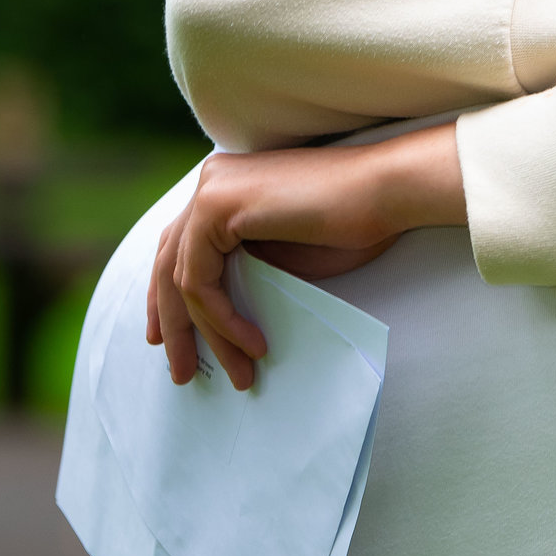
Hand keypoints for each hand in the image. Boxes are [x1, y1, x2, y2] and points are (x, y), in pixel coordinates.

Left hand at [141, 125, 463, 389]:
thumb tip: (221, 317)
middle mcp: (211, 181)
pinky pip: (199, 280)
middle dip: (174, 324)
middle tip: (183, 371)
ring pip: (181, 279)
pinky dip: (222, 319)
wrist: (387, 191)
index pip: (180, 248)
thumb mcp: (286, 255)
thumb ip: (247, 271)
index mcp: (226, 187)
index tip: (169, 340)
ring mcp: (210, 191)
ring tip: (237, 373)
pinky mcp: (217, 207)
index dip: (168, 298)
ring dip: (206, 335)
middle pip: (168, 264)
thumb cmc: (354, 224)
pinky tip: (252, 344)